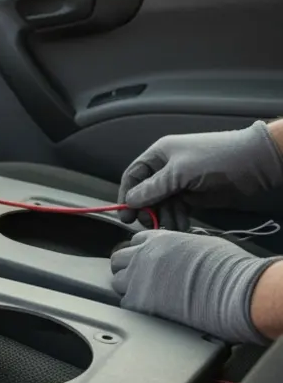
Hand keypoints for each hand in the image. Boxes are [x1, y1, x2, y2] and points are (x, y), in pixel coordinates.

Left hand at [111, 230, 274, 344]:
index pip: (135, 241)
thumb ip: (181, 246)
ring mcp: (138, 279)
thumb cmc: (229, 268)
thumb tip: (180, 253)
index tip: (147, 261)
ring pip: (118, 281)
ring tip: (148, 296)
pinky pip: (126, 303)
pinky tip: (151, 309)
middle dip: (127, 268)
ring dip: (129, 288)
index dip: (141, 251)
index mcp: (159, 239)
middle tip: (141, 279)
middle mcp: (143, 256)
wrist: (233, 291)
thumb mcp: (203, 243)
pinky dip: (135, 306)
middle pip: (119, 259)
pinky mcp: (139, 302)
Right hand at [117, 121, 282, 229]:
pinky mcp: (193, 196)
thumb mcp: (179, 171)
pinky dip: (176, 219)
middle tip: (149, 224)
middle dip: (146, 210)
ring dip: (163, 217)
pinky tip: (181, 226)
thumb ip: (153, 188)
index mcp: (159, 155)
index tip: (126, 215)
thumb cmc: (215, 158)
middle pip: (145, 193)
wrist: (255, 163)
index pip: (133, 176)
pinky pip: (177, 210)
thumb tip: (130, 202)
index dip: (127, 195)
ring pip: (161, 204)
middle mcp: (166, 169)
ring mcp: (180, 183)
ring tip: (170, 227)